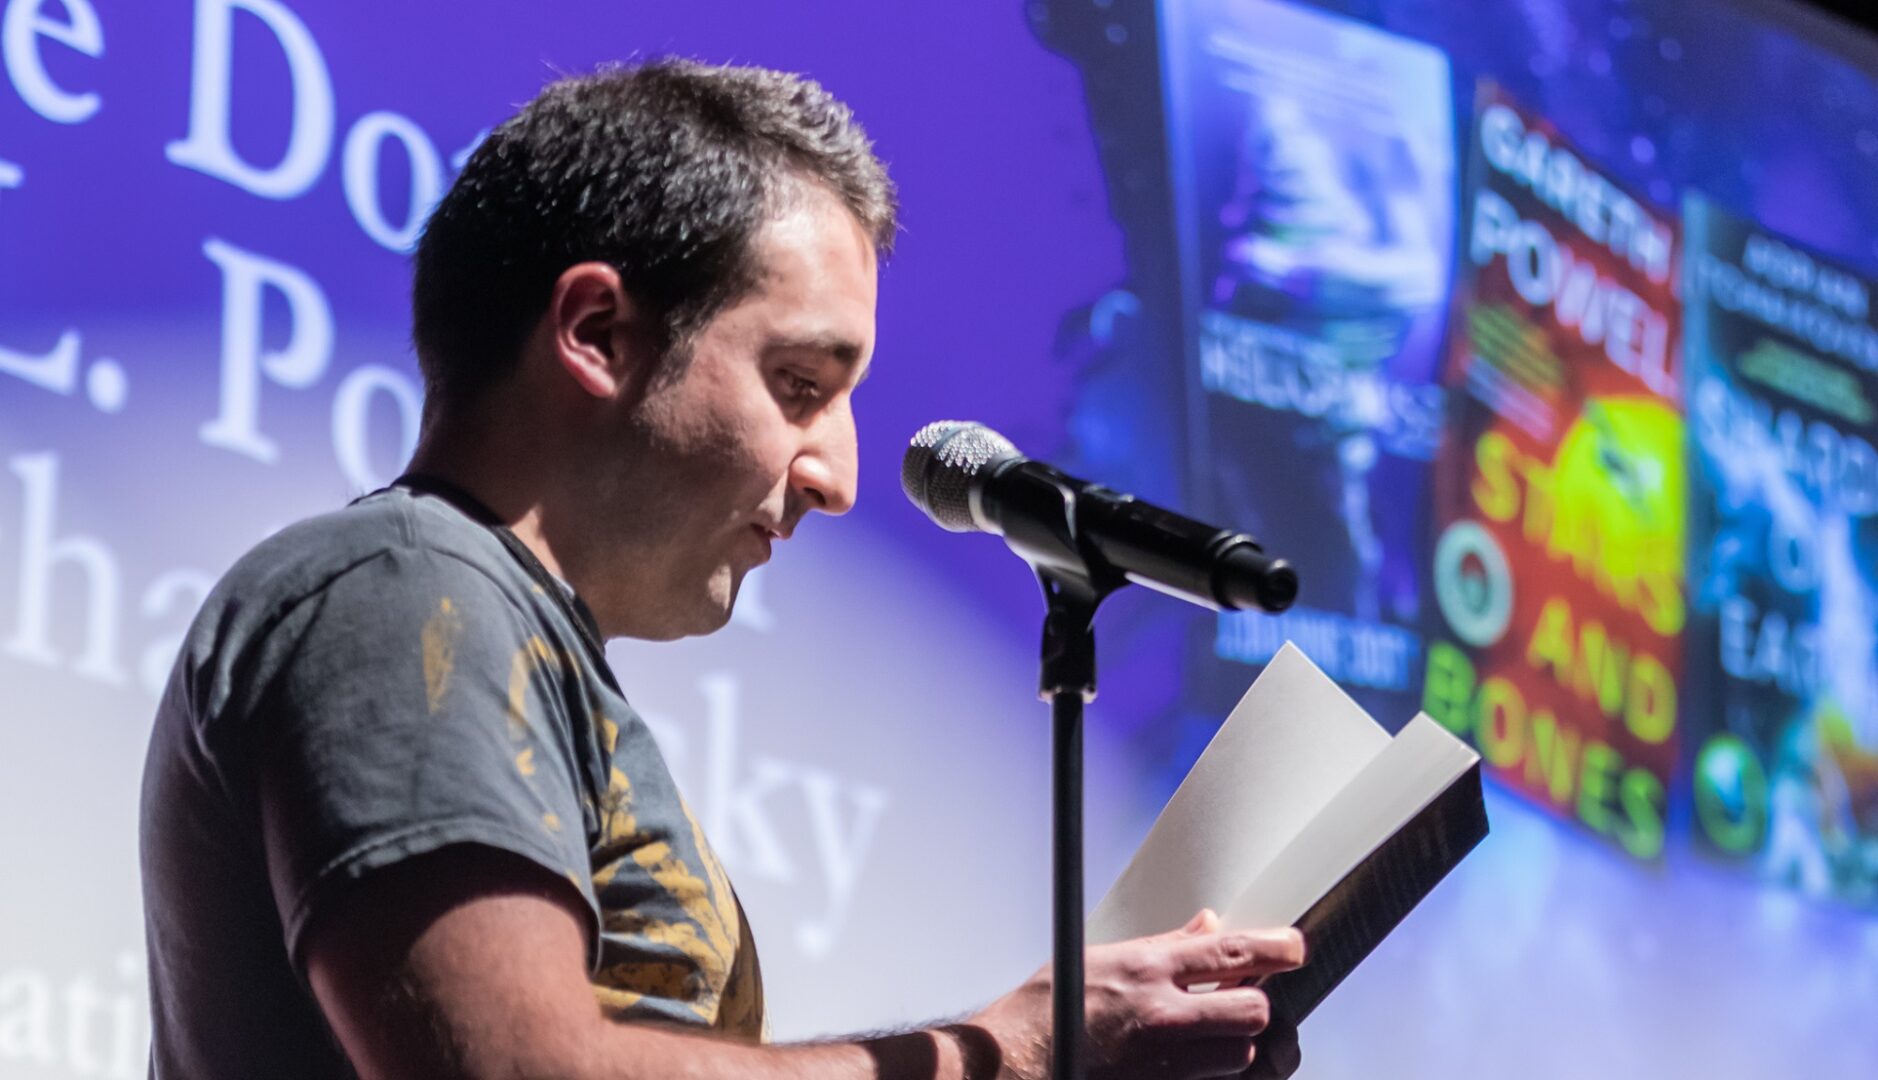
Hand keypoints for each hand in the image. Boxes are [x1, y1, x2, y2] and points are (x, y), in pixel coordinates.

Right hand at [972, 909, 1305, 1078]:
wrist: (1011, 1064)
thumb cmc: (1043, 1011)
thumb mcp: (1100, 957)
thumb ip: (1162, 944)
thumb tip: (1207, 927)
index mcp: (1144, 969)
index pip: (1231, 953)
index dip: (1276, 948)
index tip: (1294, 947)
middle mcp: (1160, 1015)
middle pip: (1252, 1010)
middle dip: (1254, 1004)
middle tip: (1240, 997)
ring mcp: (1162, 1061)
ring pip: (1238, 1054)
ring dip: (1233, 1042)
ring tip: (1206, 1031)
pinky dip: (1212, 1070)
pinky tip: (1191, 1056)